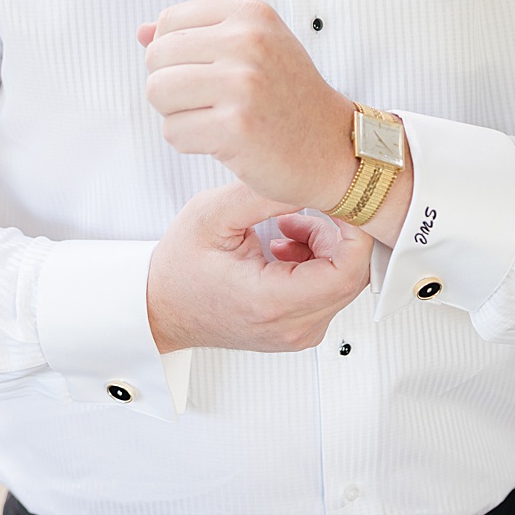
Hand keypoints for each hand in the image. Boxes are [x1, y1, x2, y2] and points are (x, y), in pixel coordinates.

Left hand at [140, 0, 357, 212]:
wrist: (335, 149)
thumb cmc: (288, 97)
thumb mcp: (254, 48)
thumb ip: (197, 34)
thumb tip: (141, 31)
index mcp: (250, 15)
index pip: (168, 21)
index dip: (174, 54)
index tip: (207, 73)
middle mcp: (248, 42)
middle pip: (156, 57)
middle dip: (171, 85)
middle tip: (209, 102)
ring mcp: (243, 84)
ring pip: (157, 92)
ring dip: (176, 114)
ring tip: (213, 119)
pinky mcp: (236, 127)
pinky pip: (173, 131)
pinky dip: (190, 142)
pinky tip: (224, 142)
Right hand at [145, 182, 372, 353]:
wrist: (161, 308)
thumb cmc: (179, 270)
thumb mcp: (212, 215)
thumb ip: (264, 195)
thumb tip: (308, 180)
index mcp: (271, 301)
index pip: (346, 270)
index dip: (354, 231)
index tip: (340, 204)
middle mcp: (291, 326)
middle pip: (352, 276)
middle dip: (336, 235)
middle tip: (303, 211)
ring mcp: (298, 334)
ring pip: (343, 284)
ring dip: (325, 249)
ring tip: (286, 229)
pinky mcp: (298, 331)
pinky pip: (329, 295)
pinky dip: (317, 266)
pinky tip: (286, 250)